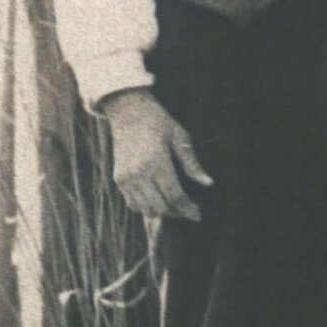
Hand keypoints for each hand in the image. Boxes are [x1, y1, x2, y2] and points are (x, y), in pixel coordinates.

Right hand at [102, 89, 213, 221]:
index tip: (198, 215)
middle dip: (177, 213)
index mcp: (156, 163)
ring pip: (145, 209)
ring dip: (161, 212)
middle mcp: (139, 174)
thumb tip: (208, 183)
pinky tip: (158, 201)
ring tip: (175, 207)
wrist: (129, 111)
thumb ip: (192, 164)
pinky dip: (145, 208)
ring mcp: (126, 178)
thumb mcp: (180, 137)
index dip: (188, 209)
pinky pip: (132, 204)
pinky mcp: (118, 179)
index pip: (174, 196)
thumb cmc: (159, 122)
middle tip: (188, 210)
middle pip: (160, 207)